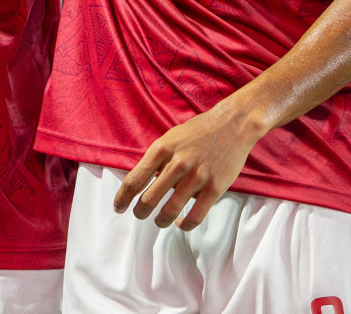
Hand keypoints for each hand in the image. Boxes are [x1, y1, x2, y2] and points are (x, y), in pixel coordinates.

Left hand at [113, 105, 259, 230]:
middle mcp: (177, 163)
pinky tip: (181, 223)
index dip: (122, 198)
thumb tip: (142, 182)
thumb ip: (156, 159)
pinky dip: (184, 225)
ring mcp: (197, 177)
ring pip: (170, 210)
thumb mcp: (169, 138)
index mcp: (161, 149)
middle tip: (139, 215)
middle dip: (140, 212)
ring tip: (159, 221)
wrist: (232, 124)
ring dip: (161, 221)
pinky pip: (195, 216)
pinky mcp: (215, 188)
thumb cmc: (198, 132)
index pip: (134, 180)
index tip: (118, 207)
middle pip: (149, 199)